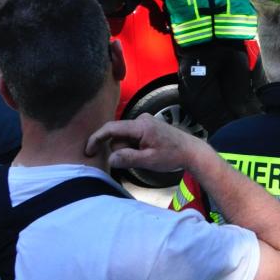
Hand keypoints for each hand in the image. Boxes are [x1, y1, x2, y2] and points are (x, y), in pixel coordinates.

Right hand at [85, 113, 207, 171]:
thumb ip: (128, 158)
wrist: (191, 150)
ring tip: (145, 156)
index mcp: (141, 125)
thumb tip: (110, 158)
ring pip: (124, 137)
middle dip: (119, 149)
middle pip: (117, 134)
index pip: (111, 128)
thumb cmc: (172, 155)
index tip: (88, 151)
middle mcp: (141, 119)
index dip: (96, 139)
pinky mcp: (147, 126)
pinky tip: (145, 152)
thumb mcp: (148, 160)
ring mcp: (145, 121)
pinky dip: (132, 146)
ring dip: (127, 148)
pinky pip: (131, 136)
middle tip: (137, 159)